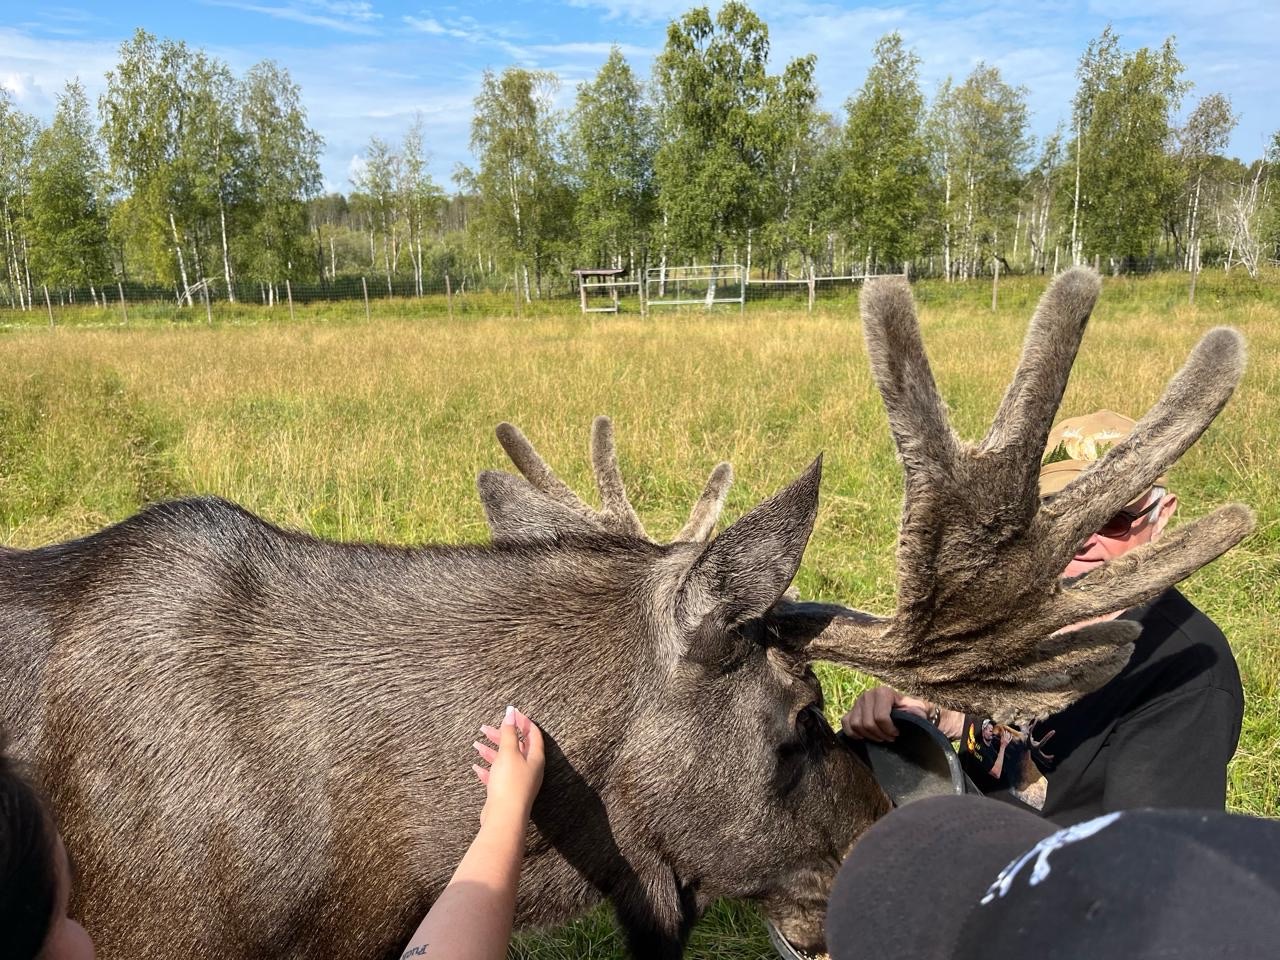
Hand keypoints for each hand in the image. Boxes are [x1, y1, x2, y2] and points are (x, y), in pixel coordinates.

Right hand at [473, 706, 544, 827]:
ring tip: (476, 744)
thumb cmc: (510, 783)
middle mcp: (529, 769)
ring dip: (491, 751)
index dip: (523, 722)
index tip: (511, 713)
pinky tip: (476, 766)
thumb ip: (509, 732)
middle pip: (516, 747)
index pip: (533, 734)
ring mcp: (518, 781)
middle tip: (484, 728)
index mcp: (535, 758)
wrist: (503, 816)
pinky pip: (497, 776)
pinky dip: (488, 769)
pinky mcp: (506, 792)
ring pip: (505, 761)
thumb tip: (511, 712)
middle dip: (501, 736)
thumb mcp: (509, 753)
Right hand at [840, 686, 933, 741]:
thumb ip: (918, 711)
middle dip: (880, 735)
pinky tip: (865, 736)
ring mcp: (857, 702)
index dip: (889, 730)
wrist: (901, 708)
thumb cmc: (909, 710)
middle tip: (889, 738)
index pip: (880, 717)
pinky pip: (846, 723)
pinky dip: (853, 733)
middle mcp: (867, 694)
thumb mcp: (918, 708)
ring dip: (869, 736)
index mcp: (883, 692)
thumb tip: (918, 716)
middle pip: (868, 723)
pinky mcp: (850, 710)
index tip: (897, 733)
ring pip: (856, 725)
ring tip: (879, 737)